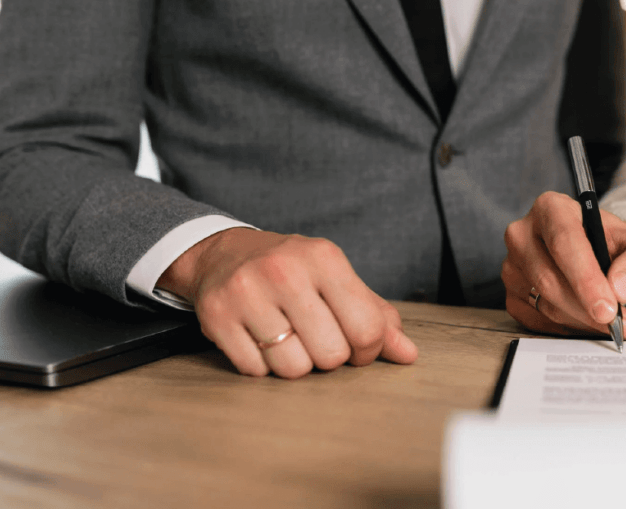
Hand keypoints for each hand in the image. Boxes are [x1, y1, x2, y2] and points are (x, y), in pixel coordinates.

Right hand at [157, 228, 417, 377]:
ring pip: (293, 369)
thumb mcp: (337, 280)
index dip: (367, 351)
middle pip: (331, 355)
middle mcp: (285, 271)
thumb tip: (408, 355)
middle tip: (315, 339)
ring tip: (286, 338)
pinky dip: (261, 366)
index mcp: (325, 259)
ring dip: (294, 363)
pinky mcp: (217, 316)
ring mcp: (247, 293)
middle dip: (329, 357)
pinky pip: (255, 371)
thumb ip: (376, 317)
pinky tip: (258, 339)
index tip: (355, 346)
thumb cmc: (293, 272)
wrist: (223, 254)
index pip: (367, 329)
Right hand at [502, 191, 625, 337]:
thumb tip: (620, 288)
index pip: (564, 243)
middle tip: (621, 326)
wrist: (596, 254)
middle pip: (550, 279)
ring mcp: (512, 265)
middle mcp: (523, 233)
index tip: (608, 309)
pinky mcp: (511, 294)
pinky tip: (591, 323)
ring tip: (618, 325)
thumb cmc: (613, 245)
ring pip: (546, 305)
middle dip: (587, 310)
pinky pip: (539, 321)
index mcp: (551, 208)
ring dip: (584, 322)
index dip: (585, 279)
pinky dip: (570, 329)